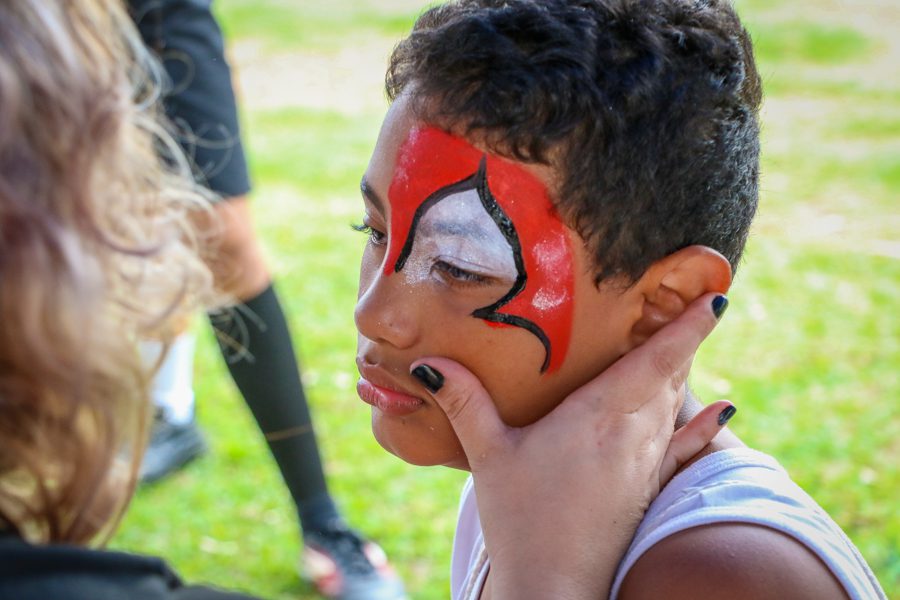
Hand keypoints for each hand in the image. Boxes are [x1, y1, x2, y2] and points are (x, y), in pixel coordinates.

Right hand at [411, 293, 732, 599]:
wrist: (554, 589)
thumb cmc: (520, 521)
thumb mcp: (488, 455)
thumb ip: (465, 403)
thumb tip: (428, 362)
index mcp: (596, 418)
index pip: (653, 362)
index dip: (686, 329)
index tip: (716, 299)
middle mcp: (631, 436)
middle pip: (670, 376)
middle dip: (684, 339)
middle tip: (693, 300)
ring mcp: (645, 464)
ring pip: (674, 405)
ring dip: (683, 371)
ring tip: (687, 338)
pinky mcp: (647, 489)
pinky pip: (684, 448)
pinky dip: (705, 426)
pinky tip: (725, 410)